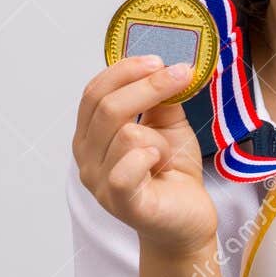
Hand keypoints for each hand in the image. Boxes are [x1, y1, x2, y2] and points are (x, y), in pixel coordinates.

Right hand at [73, 55, 216, 255]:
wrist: (188, 217)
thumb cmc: (173, 171)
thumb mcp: (168, 126)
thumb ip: (161, 99)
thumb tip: (166, 65)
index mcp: (92, 134)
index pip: (94, 92)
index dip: (124, 70)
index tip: (159, 58)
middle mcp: (87, 156)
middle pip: (106, 107)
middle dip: (147, 85)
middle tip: (180, 74)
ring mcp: (99, 182)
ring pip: (124, 135)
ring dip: (157, 136)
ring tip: (167, 153)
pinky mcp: (121, 202)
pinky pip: (124, 170)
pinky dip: (147, 158)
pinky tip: (160, 163)